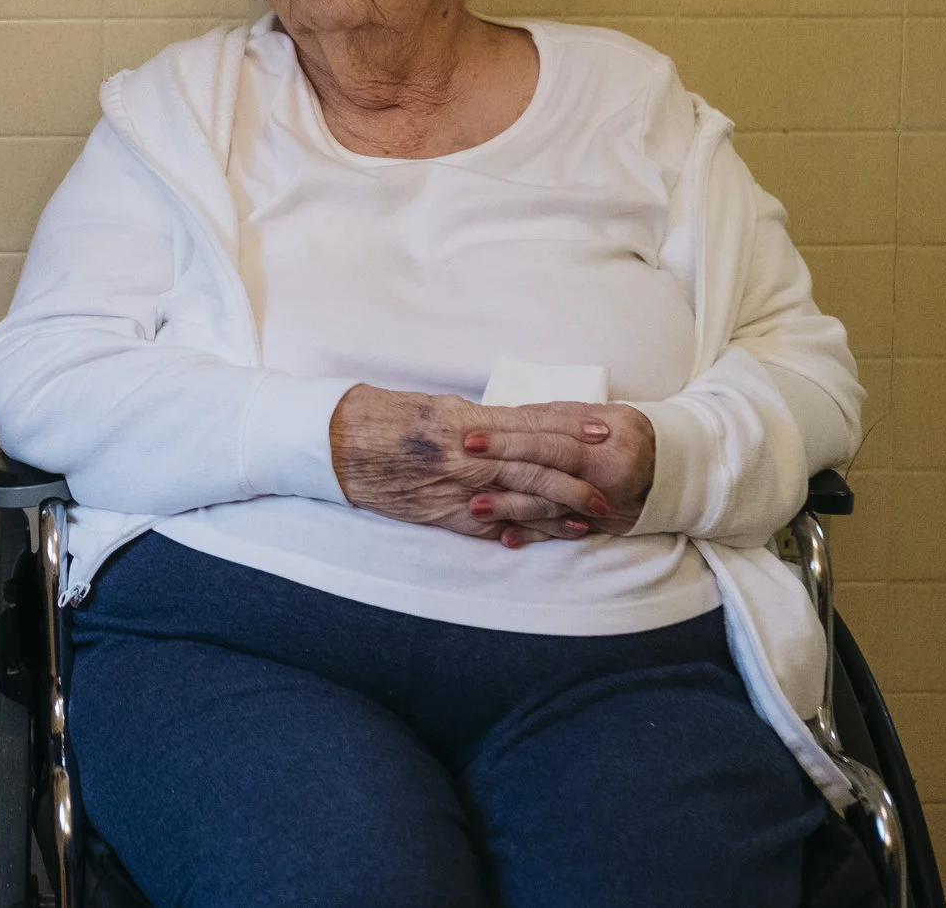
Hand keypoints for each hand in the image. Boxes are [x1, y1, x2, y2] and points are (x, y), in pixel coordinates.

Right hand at [329, 385, 611, 548]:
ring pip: (518, 501)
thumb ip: (473, 419)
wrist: (336, 442)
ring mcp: (455, 488)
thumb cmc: (381, 417)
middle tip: (609, 488)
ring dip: (556, 511)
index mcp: (466, 421)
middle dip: (575, 479)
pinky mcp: (441, 514)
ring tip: (588, 517)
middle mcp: (466, 456)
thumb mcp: (433, 407)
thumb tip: (505, 426)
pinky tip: (540, 538)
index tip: (603, 432)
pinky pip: (488, 527)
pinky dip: (517, 532)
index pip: (531, 425)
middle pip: (534, 468)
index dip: (570, 430)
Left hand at [461, 402, 655, 535]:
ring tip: (475, 507)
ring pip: (551, 506)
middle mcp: (605, 474)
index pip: (550, 439)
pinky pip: (563, 532)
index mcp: (607, 438)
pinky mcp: (598, 524)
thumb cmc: (630, 434)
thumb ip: (559, 417)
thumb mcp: (604, 414)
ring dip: (512, 508)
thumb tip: (512, 417)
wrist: (675, 470)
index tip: (472, 436)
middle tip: (464, 465)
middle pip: (546, 471)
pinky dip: (534, 535)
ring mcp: (601, 503)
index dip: (510, 438)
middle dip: (503, 469)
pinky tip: (506, 538)